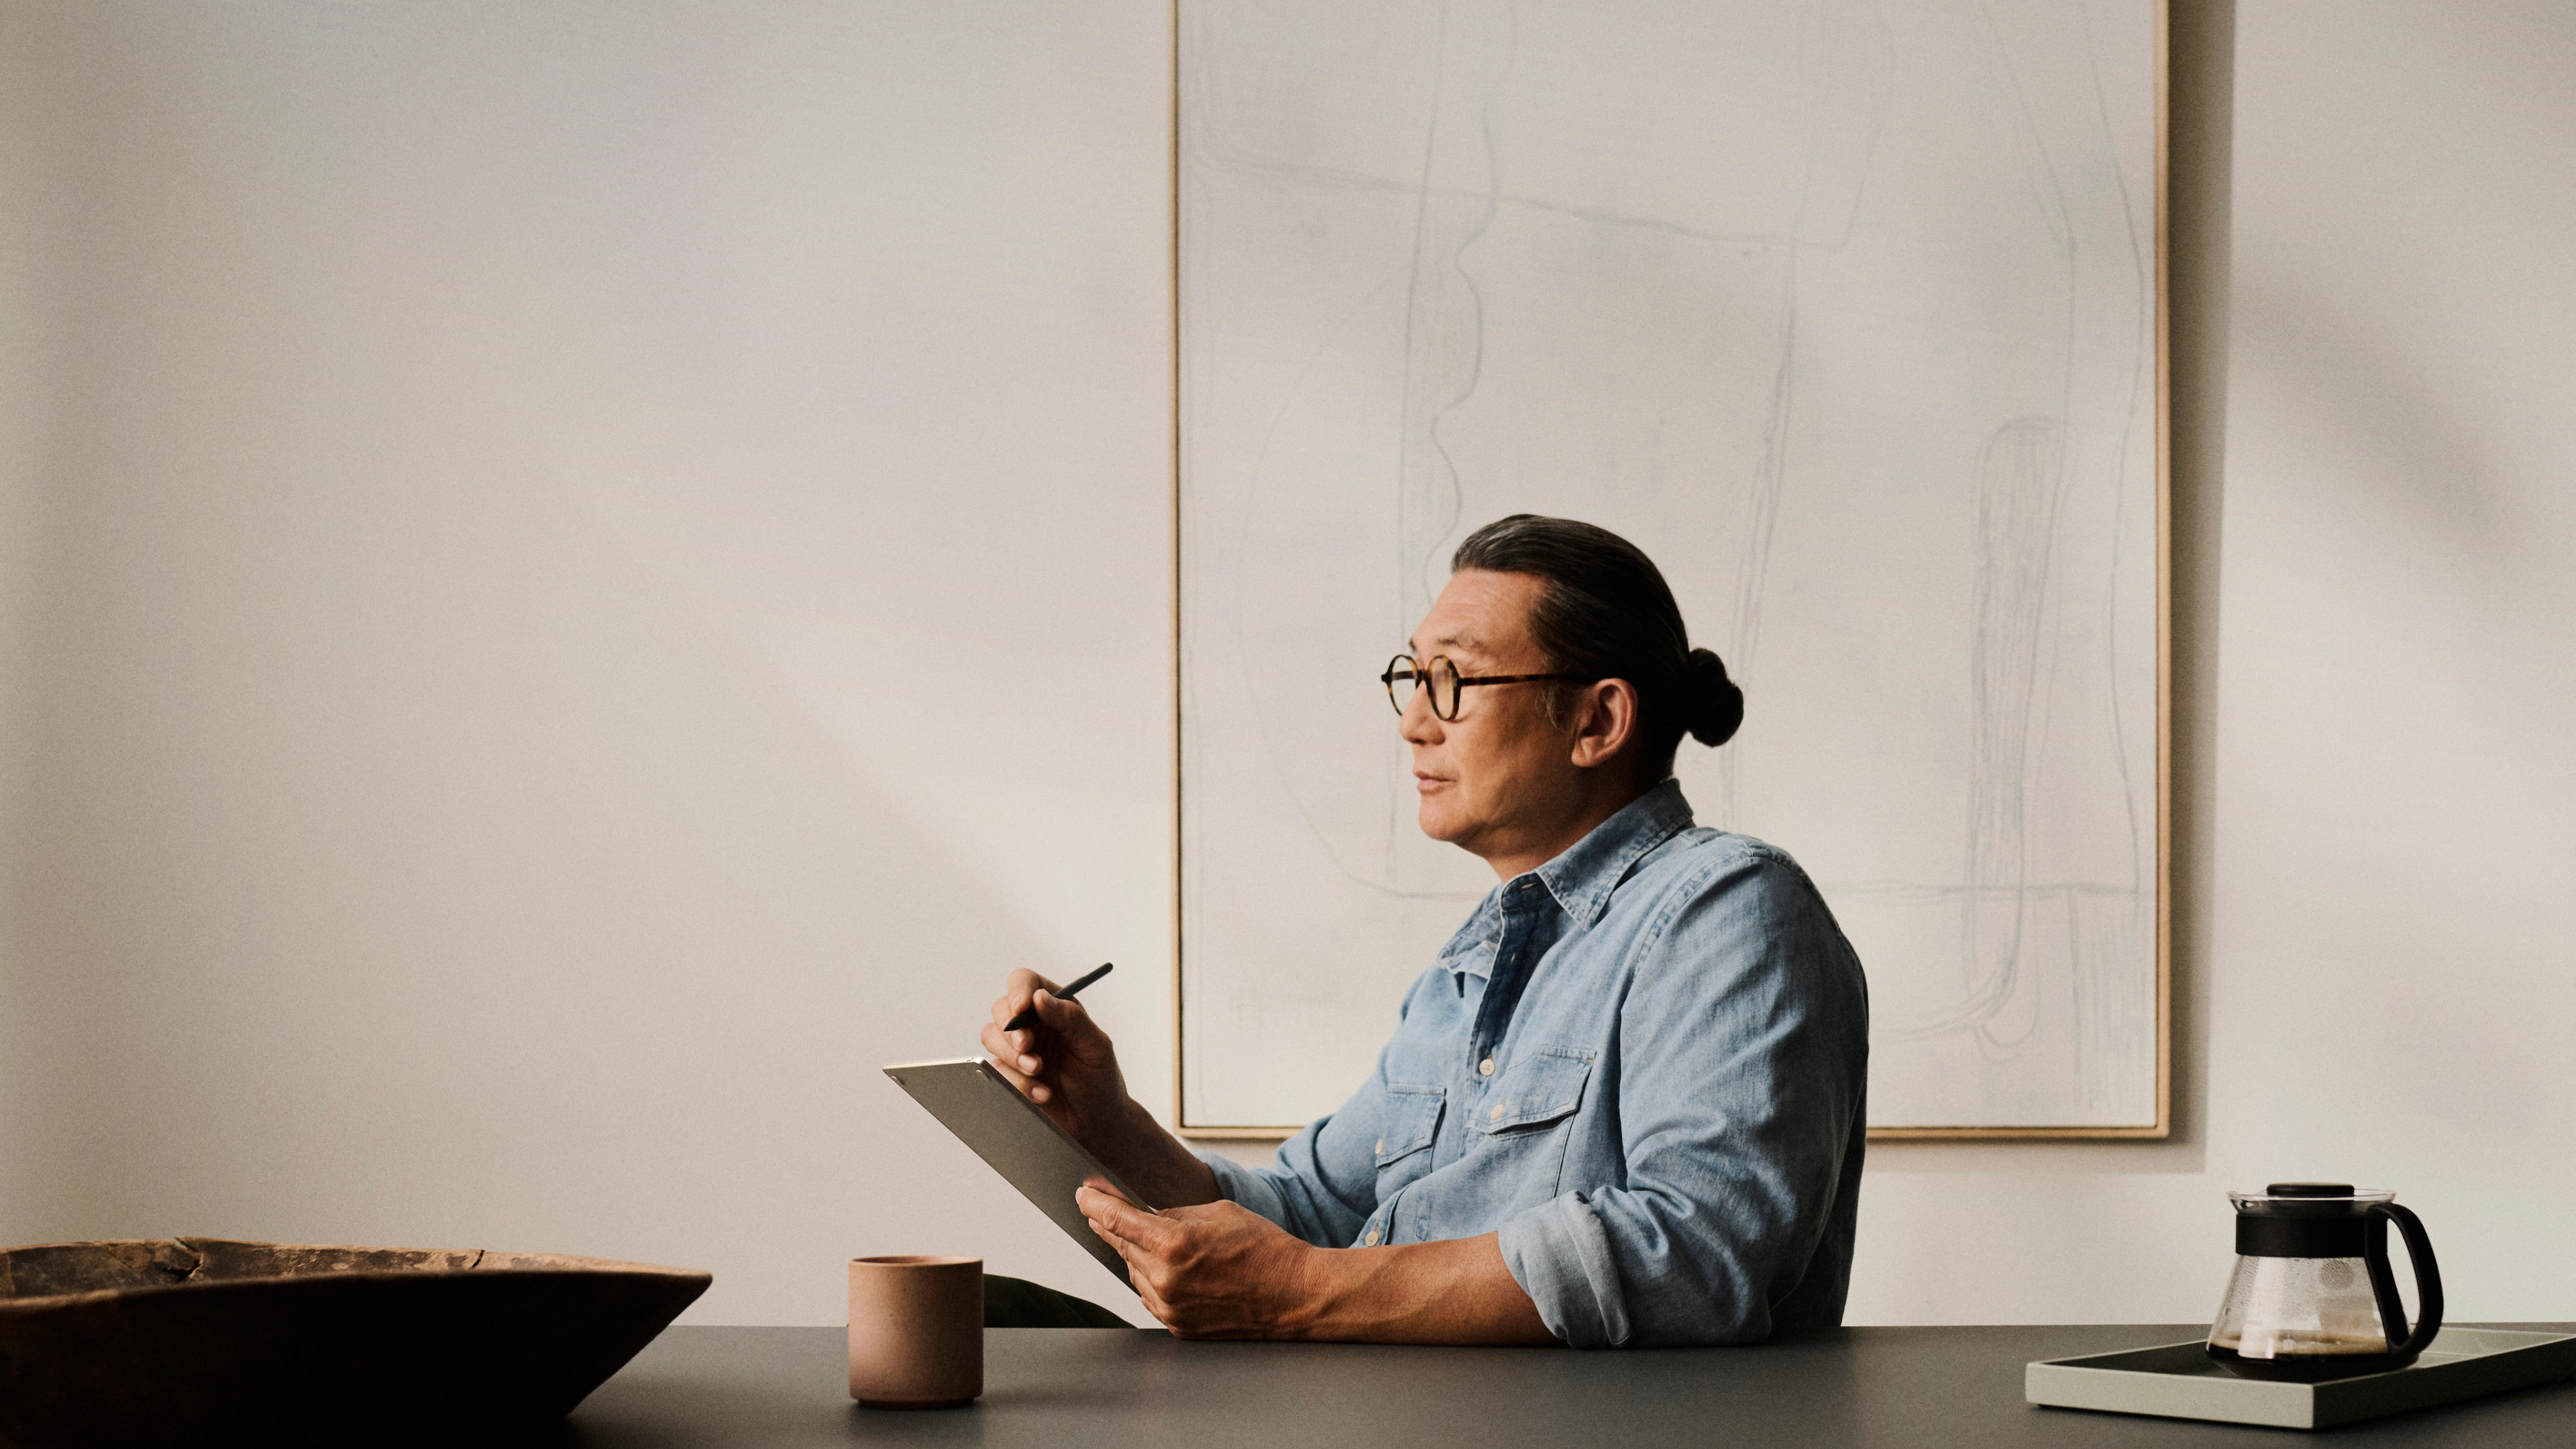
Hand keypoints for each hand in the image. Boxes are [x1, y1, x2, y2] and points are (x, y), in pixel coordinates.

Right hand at [980, 968, 1134, 1147]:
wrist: (1095, 1122)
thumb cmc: (1100, 1079)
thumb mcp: (1095, 1046)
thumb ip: (1071, 1019)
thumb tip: (1041, 997)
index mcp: (1055, 1007)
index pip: (1026, 982)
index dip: (1018, 990)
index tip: (1022, 1008)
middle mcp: (1033, 1024)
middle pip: (1001, 1009)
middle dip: (1011, 1029)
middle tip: (1028, 1048)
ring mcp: (1018, 1049)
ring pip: (991, 1037)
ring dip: (1013, 1057)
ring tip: (1040, 1072)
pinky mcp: (1009, 1074)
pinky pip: (996, 1071)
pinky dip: (1018, 1083)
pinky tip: (1043, 1093)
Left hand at [1077, 1184, 1320, 1338]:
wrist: (1296, 1296)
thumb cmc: (1266, 1250)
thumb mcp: (1219, 1213)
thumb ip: (1175, 1214)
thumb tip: (1146, 1217)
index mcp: (1174, 1244)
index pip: (1117, 1221)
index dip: (1095, 1204)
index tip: (1083, 1195)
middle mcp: (1165, 1280)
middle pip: (1120, 1246)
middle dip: (1112, 1226)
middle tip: (1102, 1210)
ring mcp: (1169, 1308)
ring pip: (1134, 1272)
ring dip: (1138, 1254)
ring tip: (1167, 1243)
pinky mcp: (1177, 1326)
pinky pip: (1150, 1296)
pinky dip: (1153, 1279)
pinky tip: (1173, 1269)